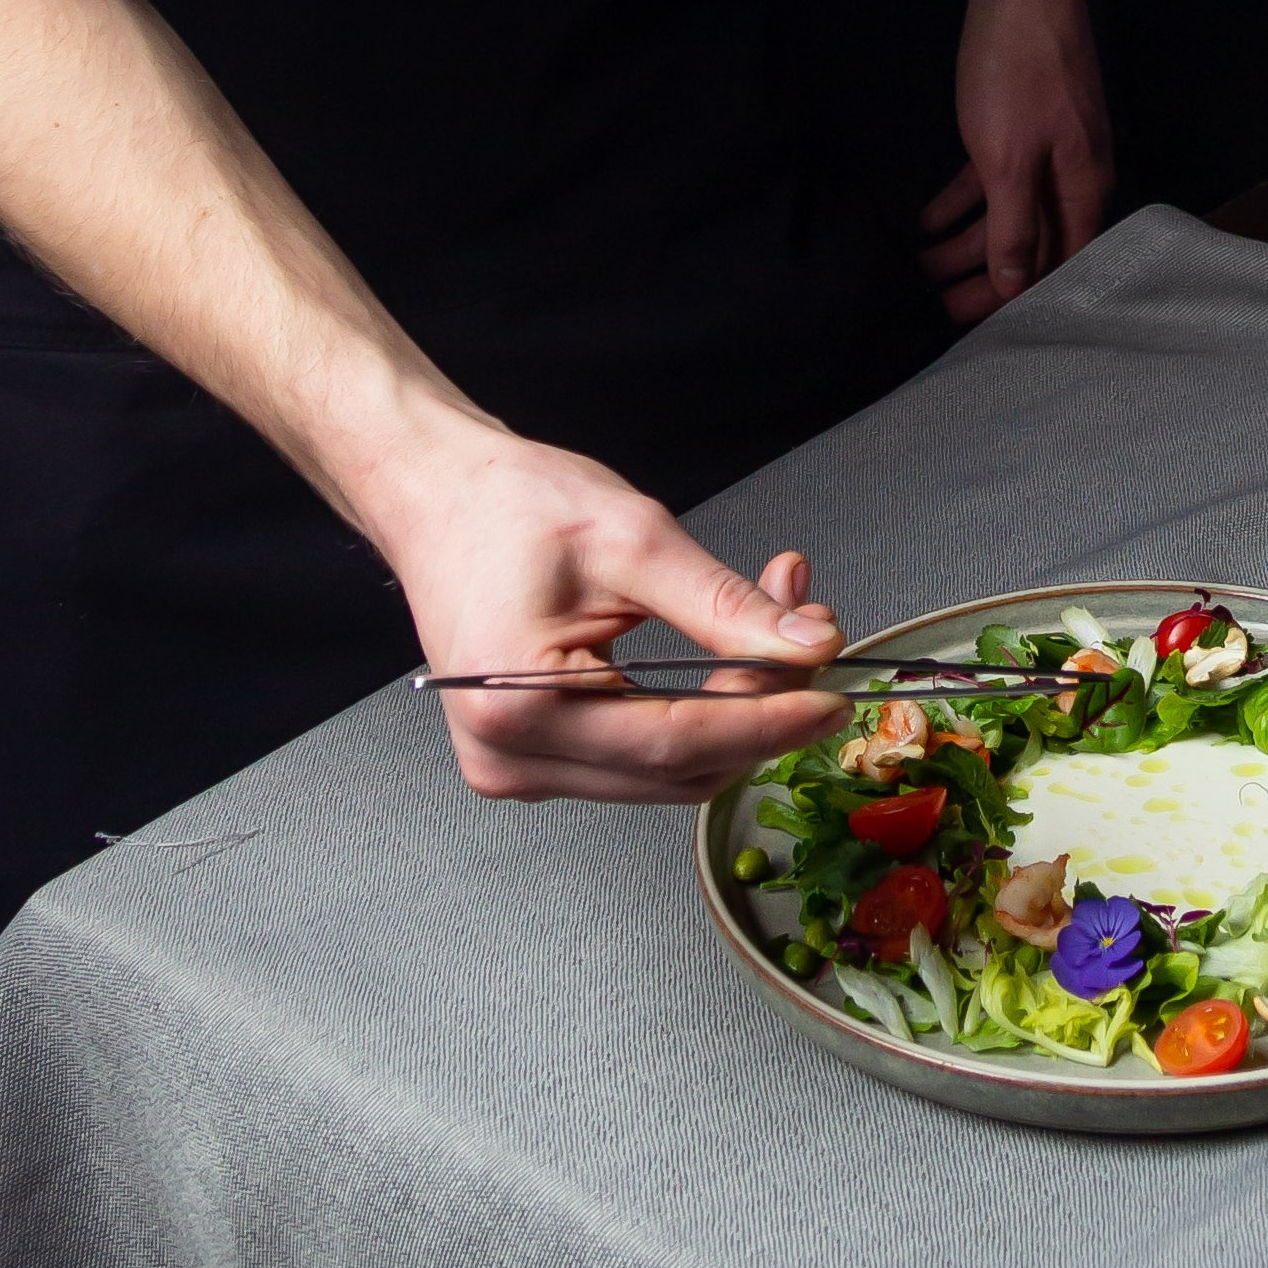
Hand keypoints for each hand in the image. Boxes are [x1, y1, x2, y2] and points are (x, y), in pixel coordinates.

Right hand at [383, 422, 849, 802]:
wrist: (436, 494)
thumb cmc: (507, 505)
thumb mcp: (633, 539)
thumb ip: (726, 606)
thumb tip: (810, 645)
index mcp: (521, 708)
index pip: (677, 742)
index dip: (768, 723)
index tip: (832, 696)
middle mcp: (512, 759)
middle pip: (678, 768)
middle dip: (758, 708)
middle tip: (809, 631)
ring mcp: (518, 768)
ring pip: (666, 772)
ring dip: (731, 713)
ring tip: (769, 627)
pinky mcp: (534, 758)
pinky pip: (637, 760)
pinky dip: (690, 715)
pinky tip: (719, 662)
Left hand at [917, 0, 1113, 325]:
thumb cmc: (1017, 75)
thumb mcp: (1008, 161)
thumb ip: (1014, 226)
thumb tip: (1018, 284)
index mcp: (1084, 189)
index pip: (1056, 264)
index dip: (1014, 299)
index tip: (967, 322)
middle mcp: (1074, 173)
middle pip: (1032, 242)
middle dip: (984, 277)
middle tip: (935, 305)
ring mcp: (1050, 145)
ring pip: (1008, 209)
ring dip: (966, 241)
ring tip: (921, 267)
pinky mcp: (1023, 120)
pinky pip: (994, 177)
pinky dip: (963, 200)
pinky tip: (928, 220)